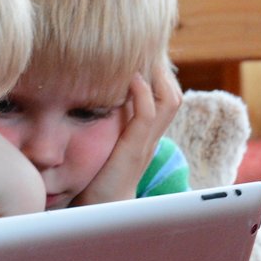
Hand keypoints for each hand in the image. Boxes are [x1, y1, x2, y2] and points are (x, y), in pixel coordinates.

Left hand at [71, 64, 182, 206]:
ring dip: (158, 74)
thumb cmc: (95, 180)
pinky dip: (142, 93)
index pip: (164, 97)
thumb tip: (86, 98)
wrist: (100, 214)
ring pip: (169, 100)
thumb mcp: (102, 144)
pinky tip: (131, 77)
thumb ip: (103, 125)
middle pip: (173, 95)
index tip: (142, 53)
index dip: (158, 75)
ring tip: (143, 55)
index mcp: (145, 135)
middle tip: (145, 47)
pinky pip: (149, 115)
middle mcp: (151, 137)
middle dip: (162, 68)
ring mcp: (146, 143)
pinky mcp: (135, 150)